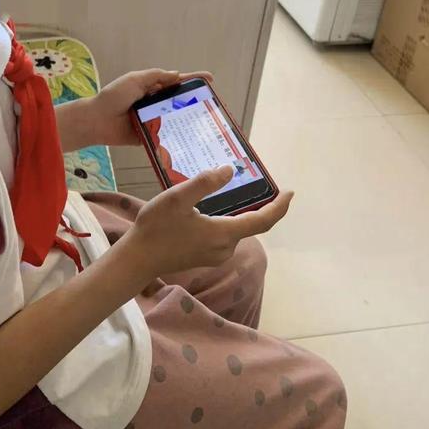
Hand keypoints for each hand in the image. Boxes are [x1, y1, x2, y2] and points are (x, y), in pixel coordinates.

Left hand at [89, 68, 214, 146]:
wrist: (96, 120)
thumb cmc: (113, 97)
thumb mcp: (135, 80)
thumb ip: (155, 76)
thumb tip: (177, 75)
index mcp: (151, 88)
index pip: (176, 82)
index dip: (193, 80)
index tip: (210, 80)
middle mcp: (154, 104)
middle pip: (179, 102)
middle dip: (195, 102)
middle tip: (213, 106)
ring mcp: (153, 120)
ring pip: (174, 120)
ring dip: (188, 121)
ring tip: (207, 124)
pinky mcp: (149, 136)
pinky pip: (165, 137)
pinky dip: (176, 138)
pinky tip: (191, 141)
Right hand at [126, 166, 293, 277]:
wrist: (138, 259)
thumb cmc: (157, 227)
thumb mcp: (178, 198)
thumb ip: (205, 183)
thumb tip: (229, 170)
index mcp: (224, 233)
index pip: (263, 221)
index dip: (279, 207)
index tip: (290, 192)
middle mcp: (225, 248)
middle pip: (252, 225)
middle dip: (261, 206)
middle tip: (261, 184)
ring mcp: (215, 255)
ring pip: (237, 230)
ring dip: (242, 213)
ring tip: (238, 191)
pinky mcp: (204, 256)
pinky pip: (225, 236)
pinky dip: (229, 220)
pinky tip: (216, 208)